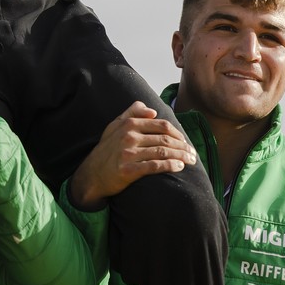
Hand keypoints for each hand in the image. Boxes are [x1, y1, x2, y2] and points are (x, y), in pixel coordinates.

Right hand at [70, 101, 196, 209]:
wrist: (92, 174)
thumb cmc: (107, 149)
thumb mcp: (114, 126)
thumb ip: (131, 113)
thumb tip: (152, 110)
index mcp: (128, 124)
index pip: (162, 125)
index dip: (178, 133)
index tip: (185, 141)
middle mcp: (128, 136)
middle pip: (165, 139)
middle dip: (183, 146)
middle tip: (193, 153)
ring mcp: (127, 153)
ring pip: (163, 152)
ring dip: (182, 156)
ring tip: (191, 160)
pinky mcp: (128, 170)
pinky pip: (156, 166)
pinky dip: (171, 165)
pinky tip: (179, 167)